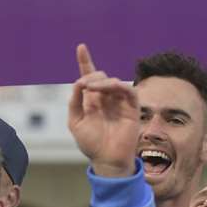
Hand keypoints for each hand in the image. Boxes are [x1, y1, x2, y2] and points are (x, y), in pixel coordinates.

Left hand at [67, 44, 139, 176]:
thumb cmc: (91, 144)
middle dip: (91, 76)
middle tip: (83, 86)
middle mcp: (106, 98)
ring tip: (91, 89)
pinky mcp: (131, 108)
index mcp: (92, 100)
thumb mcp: (75, 122)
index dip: (85, 61)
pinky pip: (128, 91)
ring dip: (101, 82)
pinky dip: (118, 86)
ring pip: (113, 81)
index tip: (80, 46)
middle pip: (100, 76)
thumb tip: (79, 83)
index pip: (89, 76)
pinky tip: (110, 88)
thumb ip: (75, 102)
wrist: (106, 160)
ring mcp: (119, 102)